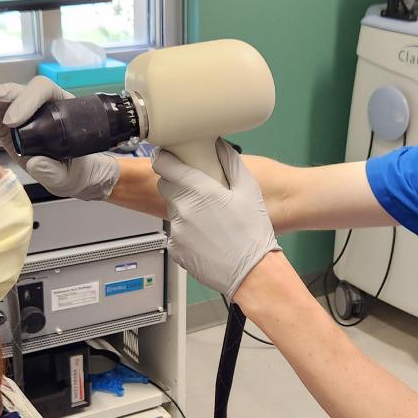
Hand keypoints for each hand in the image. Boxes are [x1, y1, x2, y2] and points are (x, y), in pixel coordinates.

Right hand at [0, 76, 118, 200]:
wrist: (72, 177)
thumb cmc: (77, 172)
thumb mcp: (71, 177)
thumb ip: (55, 172)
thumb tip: (35, 163)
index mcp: (60, 109)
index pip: (43, 90)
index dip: (26, 100)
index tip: (14, 121)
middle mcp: (39, 106)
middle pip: (18, 91)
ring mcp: (22, 115)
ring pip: (2, 100)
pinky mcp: (7, 127)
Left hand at [152, 140, 280, 298]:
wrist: (251, 272)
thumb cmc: (252, 233)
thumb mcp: (248, 190)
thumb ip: (231, 162)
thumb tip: (220, 146)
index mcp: (198, 190)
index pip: (164, 165)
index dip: (166, 159)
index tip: (170, 158)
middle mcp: (182, 209)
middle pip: (165, 185)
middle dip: (176, 182)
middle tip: (195, 188)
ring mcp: (177, 230)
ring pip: (172, 209)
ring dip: (183, 208)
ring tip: (207, 217)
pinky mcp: (176, 249)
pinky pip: (175, 233)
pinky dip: (186, 231)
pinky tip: (205, 236)